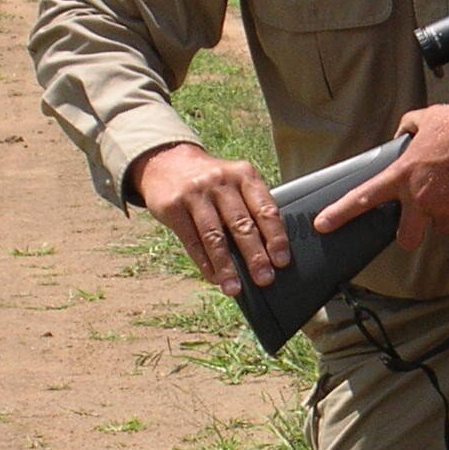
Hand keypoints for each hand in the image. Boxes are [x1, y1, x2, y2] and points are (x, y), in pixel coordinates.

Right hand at [130, 143, 289, 296]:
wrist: (166, 161)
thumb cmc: (211, 182)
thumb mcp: (234, 182)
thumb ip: (250, 208)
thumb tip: (268, 252)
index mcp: (244, 175)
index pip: (265, 209)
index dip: (275, 237)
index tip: (282, 261)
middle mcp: (221, 182)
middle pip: (242, 224)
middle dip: (255, 256)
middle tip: (264, 279)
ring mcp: (195, 193)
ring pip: (215, 236)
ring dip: (227, 266)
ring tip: (234, 288)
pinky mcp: (173, 206)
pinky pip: (192, 241)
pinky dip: (205, 263)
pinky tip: (214, 278)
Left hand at [312, 100, 448, 250]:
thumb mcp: (426, 117)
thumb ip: (406, 130)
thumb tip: (401, 136)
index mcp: (404, 174)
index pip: (363, 198)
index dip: (339, 213)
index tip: (324, 225)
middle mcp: (421, 198)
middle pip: (405, 238)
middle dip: (409, 234)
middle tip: (417, 222)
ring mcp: (445, 211)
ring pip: (437, 228)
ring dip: (441, 216)